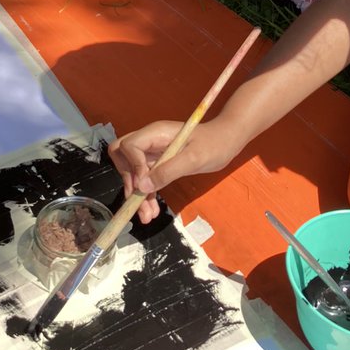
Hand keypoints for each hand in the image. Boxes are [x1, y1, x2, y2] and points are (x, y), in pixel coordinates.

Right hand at [108, 119, 237, 224]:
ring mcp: (153, 152)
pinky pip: (145, 179)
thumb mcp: (193, 159)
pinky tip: (152, 211)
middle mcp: (150, 141)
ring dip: (136, 194)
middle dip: (128, 180)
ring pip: (132, 172)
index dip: (133, 166)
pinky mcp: (159, 164)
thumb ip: (168, 171)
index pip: (130, 146)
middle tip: (138, 200)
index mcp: (156, 133)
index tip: (143, 185)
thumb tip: (142, 186)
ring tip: (147, 216)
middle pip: (123, 157)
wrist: (226, 141)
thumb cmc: (213, 145)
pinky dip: (146, 194)